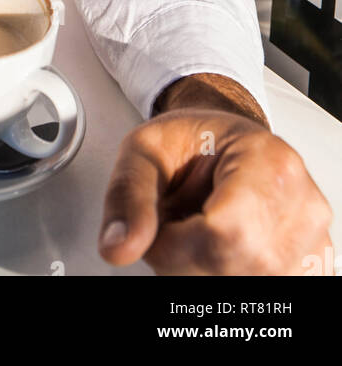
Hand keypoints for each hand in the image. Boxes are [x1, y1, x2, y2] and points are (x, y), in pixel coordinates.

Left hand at [99, 103, 333, 274]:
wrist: (222, 143)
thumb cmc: (192, 142)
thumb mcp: (143, 151)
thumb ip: (127, 196)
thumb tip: (117, 245)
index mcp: (269, 161)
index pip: (224, 233)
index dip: (177, 245)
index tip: (159, 230)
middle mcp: (302, 203)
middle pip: (235, 267)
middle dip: (187, 262)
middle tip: (175, 230)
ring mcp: (313, 239)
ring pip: (249, 285)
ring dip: (207, 272)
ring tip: (198, 237)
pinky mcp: (311, 266)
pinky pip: (261, 288)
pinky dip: (229, 276)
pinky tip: (222, 253)